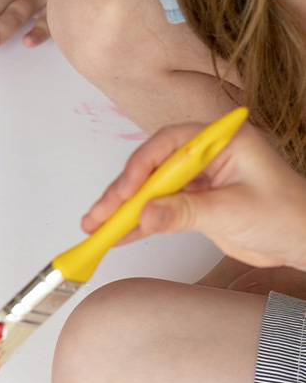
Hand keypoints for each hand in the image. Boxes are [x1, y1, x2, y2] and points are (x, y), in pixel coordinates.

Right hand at [82, 121, 305, 271]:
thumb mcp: (234, 211)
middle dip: (124, 191)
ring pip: (150, 189)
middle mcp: (205, 156)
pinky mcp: (192, 202)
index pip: (170, 144)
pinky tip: (118, 234)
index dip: (141, 166)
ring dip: (123, 209)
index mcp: (221, 141)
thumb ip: (187, 212)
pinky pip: (158, 209)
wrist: (302, 241)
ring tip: (97, 226)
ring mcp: (197, 180)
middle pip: (153, 166)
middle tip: (100, 214)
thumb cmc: (288, 215)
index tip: (125, 192)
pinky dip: (137, 223)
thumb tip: (146, 215)